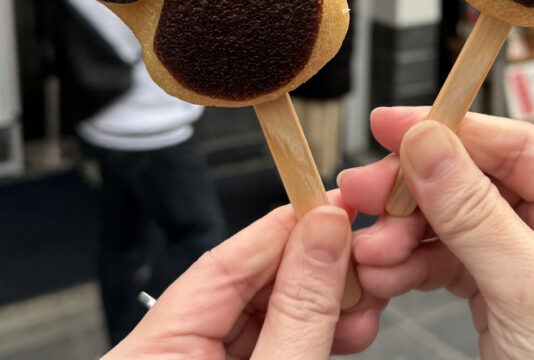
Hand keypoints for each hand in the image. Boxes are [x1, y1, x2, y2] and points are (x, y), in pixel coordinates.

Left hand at [104, 196, 385, 358]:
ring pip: (267, 315)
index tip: (337, 205)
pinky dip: (312, 334)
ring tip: (366, 299)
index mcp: (150, 354)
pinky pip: (272, 344)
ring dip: (324, 305)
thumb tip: (324, 231)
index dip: (288, 226)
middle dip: (317, 271)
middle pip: (250, 285)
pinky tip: (348, 327)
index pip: (225, 261)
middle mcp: (167, 356)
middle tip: (364, 254)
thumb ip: (299, 310)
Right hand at [339, 107, 533, 359]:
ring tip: (368, 252)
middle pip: (476, 180)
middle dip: (416, 191)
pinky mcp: (504, 287)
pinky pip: (448, 260)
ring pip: (454, 220)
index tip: (390, 123)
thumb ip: (474, 214)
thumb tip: (426, 142)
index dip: (450, 129)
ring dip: (405, 235)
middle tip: (362, 191)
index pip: (516, 144)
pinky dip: (412, 266)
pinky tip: (383, 273)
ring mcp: (532, 254)